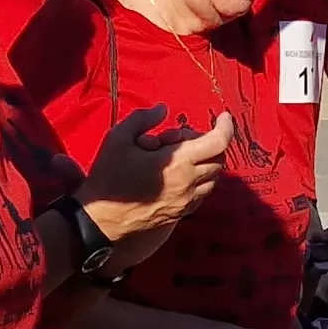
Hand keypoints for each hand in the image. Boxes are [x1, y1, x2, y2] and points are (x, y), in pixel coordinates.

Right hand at [78, 107, 230, 239]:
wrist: (102, 219)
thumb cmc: (109, 176)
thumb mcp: (118, 138)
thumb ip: (143, 118)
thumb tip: (163, 109)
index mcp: (178, 163)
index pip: (218, 142)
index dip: (226, 127)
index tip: (223, 117)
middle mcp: (189, 183)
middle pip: (219, 159)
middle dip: (209, 143)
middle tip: (181, 139)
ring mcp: (187, 201)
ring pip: (214, 177)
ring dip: (206, 162)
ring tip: (181, 156)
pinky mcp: (182, 213)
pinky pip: (203, 193)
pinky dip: (200, 179)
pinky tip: (180, 175)